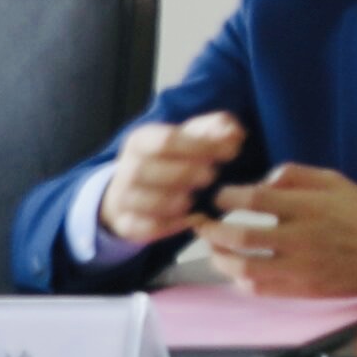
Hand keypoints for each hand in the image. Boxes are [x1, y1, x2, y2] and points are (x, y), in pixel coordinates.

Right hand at [95, 109, 251, 246]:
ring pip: (143, 200)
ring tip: (197, 198)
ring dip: (174, 200)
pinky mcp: (128, 224)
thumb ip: (216, 129)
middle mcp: (127, 168)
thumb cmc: (176, 158)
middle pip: (147, 169)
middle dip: (184, 173)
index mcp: (141, 141)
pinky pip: (145, 227)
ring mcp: (123, 197)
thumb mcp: (194, 138)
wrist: (141, 190)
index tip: (230, 152)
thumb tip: (234, 132)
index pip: (166, 141)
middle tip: (212, 176)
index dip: (200, 146)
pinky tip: (195, 219)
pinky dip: (172, 225)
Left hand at [200, 167, 356, 293]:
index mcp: (310, 207)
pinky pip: (260, 289)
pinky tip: (238, 270)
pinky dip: (241, 280)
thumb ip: (296, 175)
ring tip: (214, 249)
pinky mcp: (302, 289)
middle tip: (202, 225)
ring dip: (220, 258)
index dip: (228, 197)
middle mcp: (301, 238)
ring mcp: (301, 267)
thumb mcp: (335, 182)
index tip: (220, 197)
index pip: (255, 199)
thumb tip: (261, 180)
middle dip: (212, 231)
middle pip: (241, 237)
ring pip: (245, 268)